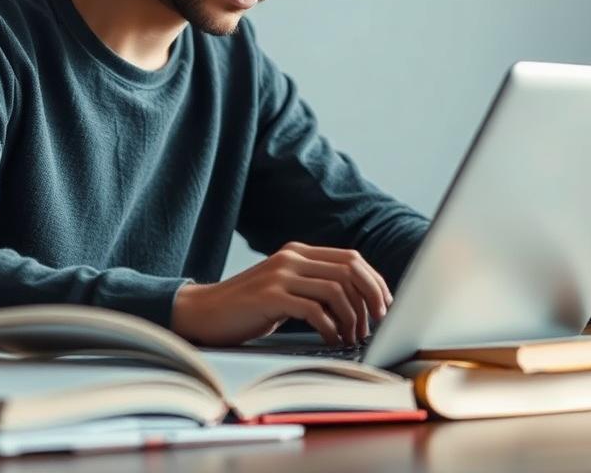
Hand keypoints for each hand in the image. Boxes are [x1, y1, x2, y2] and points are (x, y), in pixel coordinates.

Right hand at [171, 241, 392, 346]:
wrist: (205, 312)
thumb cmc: (249, 306)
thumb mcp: (285, 288)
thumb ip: (313, 286)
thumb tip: (358, 302)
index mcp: (298, 252)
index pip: (351, 258)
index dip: (375, 281)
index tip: (385, 306)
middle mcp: (291, 257)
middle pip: (350, 269)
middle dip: (371, 297)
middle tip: (378, 322)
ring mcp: (280, 274)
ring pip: (336, 289)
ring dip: (352, 318)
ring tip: (352, 337)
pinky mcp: (271, 296)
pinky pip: (314, 310)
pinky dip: (330, 328)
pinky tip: (332, 340)